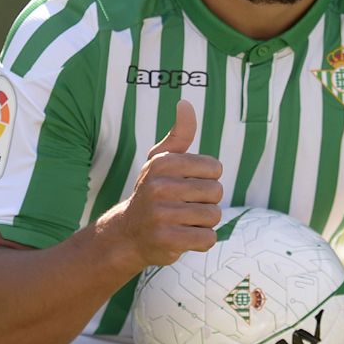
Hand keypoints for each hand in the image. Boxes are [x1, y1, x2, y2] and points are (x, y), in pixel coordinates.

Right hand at [99, 102, 224, 267]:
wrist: (127, 234)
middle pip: (216, 192)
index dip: (207, 179)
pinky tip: (183, 237)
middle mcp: (159, 186)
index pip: (215, 168)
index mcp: (162, 163)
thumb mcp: (162, 160)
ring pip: (213, 216)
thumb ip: (179, 134)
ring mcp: (161, 214)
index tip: (187, 186)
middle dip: (207, 203)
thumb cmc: (153, 192)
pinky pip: (208, 239)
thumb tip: (185, 102)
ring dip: (204, 223)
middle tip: (184, 207)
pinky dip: (201, 241)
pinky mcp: (166, 239)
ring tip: (183, 222)